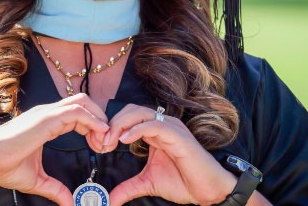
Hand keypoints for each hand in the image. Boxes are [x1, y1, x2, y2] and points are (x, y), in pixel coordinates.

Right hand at [0, 93, 109, 204]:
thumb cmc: (3, 164)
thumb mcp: (36, 179)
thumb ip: (54, 188)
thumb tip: (68, 202)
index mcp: (47, 122)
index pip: (77, 114)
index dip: (92, 126)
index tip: (99, 145)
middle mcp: (49, 113)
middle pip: (84, 102)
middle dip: (99, 118)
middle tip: (105, 142)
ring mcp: (47, 113)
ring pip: (82, 102)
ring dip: (98, 118)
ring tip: (104, 139)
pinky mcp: (46, 118)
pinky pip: (76, 111)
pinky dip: (92, 120)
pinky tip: (99, 133)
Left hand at [103, 104, 237, 205]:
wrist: (208, 191)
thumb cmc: (184, 182)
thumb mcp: (148, 183)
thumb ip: (128, 187)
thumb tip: (111, 200)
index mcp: (154, 131)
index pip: (128, 117)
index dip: (111, 127)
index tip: (99, 143)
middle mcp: (161, 124)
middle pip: (130, 110)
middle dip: (112, 123)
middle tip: (101, 141)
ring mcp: (170, 127)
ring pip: (139, 113)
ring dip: (120, 124)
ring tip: (110, 140)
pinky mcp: (177, 134)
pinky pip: (154, 124)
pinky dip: (137, 129)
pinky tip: (124, 139)